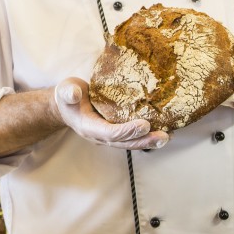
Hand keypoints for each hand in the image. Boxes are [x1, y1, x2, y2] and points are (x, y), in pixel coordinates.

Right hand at [54, 78, 169, 149]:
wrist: (67, 105)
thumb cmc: (68, 96)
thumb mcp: (66, 91)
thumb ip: (69, 92)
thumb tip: (75, 94)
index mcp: (89, 127)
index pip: (110, 132)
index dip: (127, 130)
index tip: (145, 125)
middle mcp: (100, 136)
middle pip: (124, 143)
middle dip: (144, 141)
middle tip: (164, 137)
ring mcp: (108, 135)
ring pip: (130, 142)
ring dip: (149, 141)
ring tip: (167, 137)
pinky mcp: (115, 130)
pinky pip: (132, 136)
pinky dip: (146, 135)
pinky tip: (162, 130)